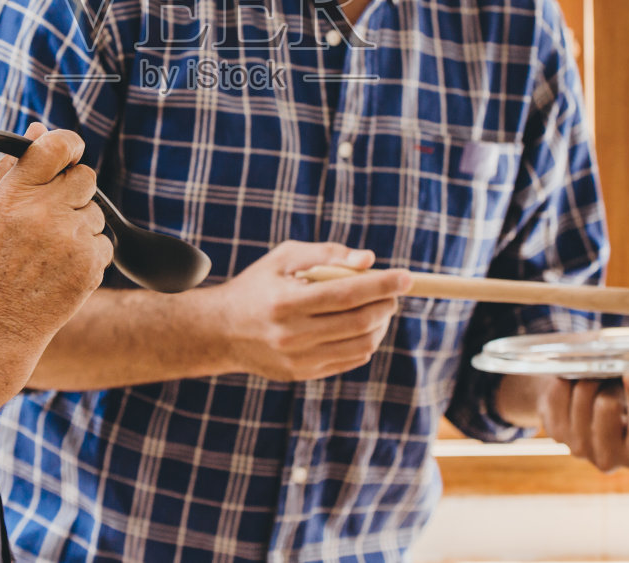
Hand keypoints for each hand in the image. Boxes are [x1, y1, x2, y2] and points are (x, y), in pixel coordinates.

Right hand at [0, 122, 111, 345]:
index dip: (69, 145)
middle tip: (55, 212)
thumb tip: (38, 129)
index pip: (57, 145)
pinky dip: (89, 253)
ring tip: (51, 250)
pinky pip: (103, 243)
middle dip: (74, 191)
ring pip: (95, 212)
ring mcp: (70, 240)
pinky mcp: (90, 266)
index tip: (69, 152)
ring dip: (80, 225)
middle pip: (86, 177)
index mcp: (16, 194)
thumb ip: (16, 168)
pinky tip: (62, 268)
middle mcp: (44, 213)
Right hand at [209, 241, 411, 381]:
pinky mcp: (302, 374)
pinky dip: (364, 342)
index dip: (381, 285)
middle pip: (359, 322)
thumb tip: (368, 260)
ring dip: (380, 324)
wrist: (222, 331)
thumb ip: (327, 254)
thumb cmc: (258, 285)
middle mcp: (292, 335)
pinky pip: (349, 360)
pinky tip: (360, 326)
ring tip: (378, 308)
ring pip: (360, 344)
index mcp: (286, 302)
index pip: (346, 294)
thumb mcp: (284, 258)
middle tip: (392, 292)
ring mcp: (298, 359)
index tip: (406, 277)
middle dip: (385, 304)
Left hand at [537, 372, 628, 471]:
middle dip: (611, 383)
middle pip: (607, 406)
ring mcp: (578, 449)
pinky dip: (567, 378)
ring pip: (582, 395)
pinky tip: (575, 383)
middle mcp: (608, 460)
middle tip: (613, 376)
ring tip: (597, 378)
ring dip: (589, 377)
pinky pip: (559, 392)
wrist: (591, 397)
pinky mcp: (555, 432)